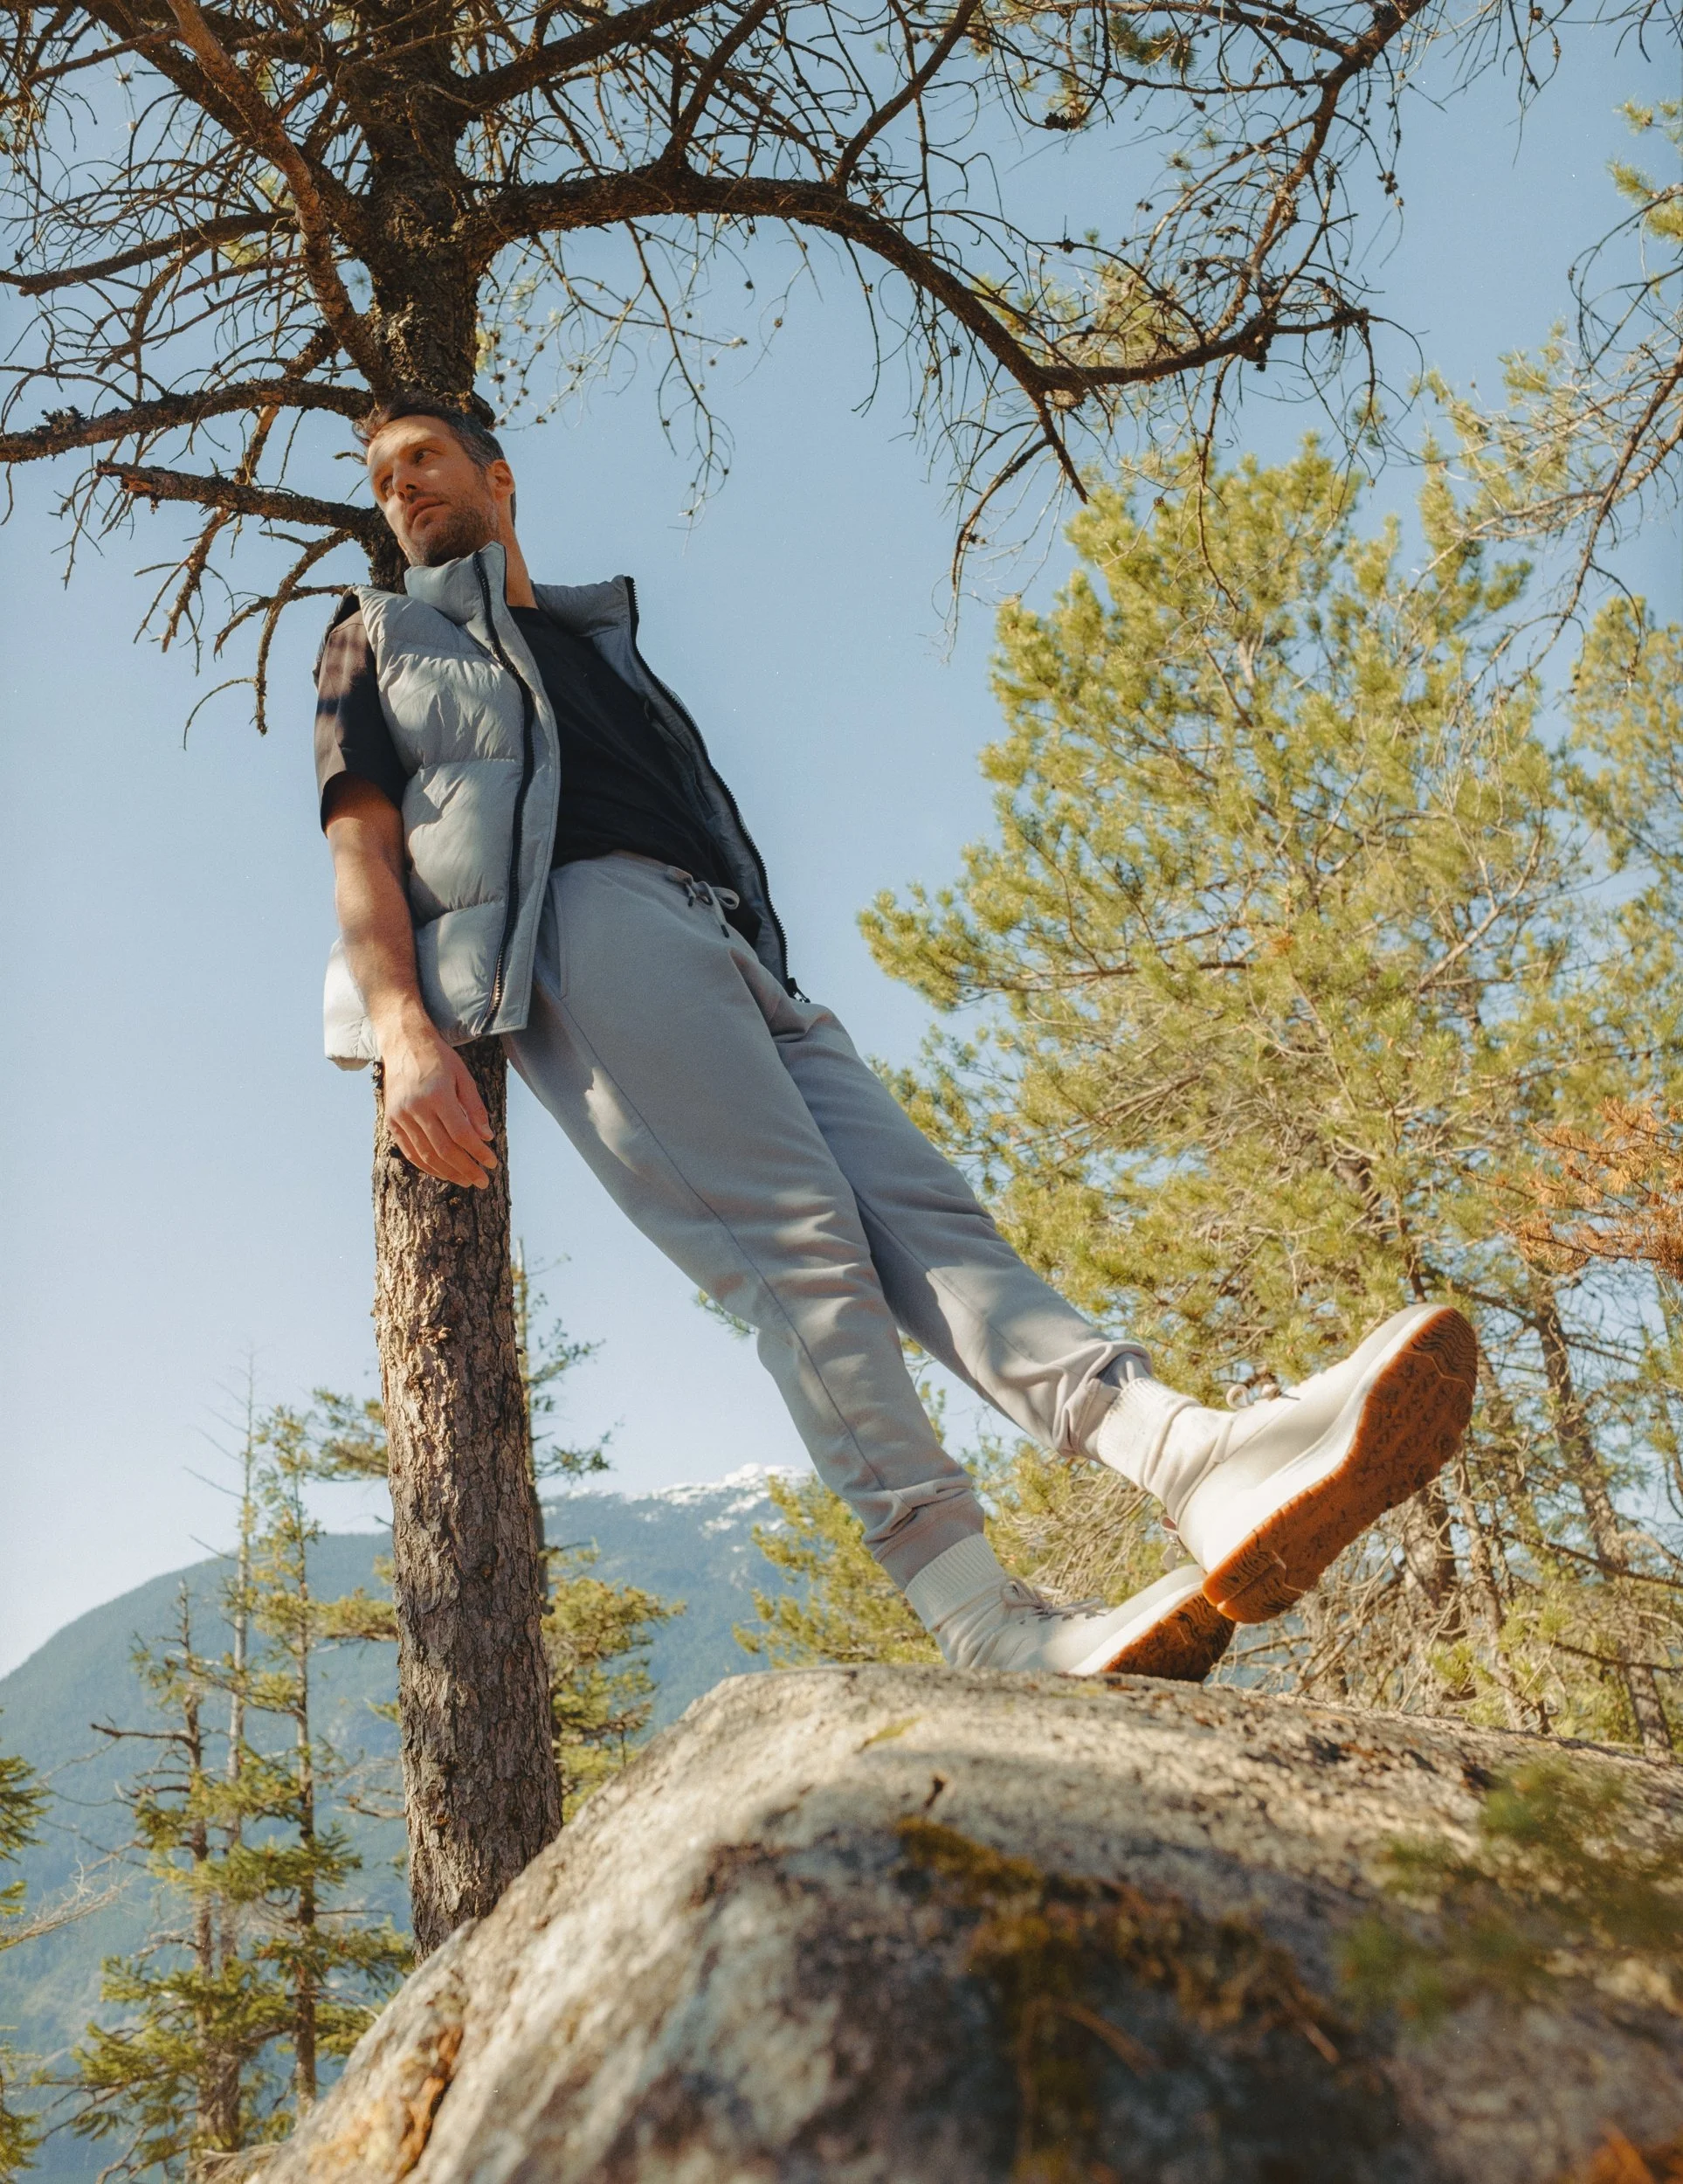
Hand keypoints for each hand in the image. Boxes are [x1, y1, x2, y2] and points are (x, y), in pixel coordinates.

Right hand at [380, 1022, 498, 1187]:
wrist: (403, 1042)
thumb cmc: (438, 1057)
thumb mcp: (463, 1076)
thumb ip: (475, 1107)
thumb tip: (486, 1137)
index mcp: (437, 1095)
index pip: (461, 1134)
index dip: (478, 1153)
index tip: (493, 1164)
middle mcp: (416, 1107)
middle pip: (444, 1149)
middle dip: (466, 1168)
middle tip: (483, 1181)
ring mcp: (400, 1116)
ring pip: (426, 1154)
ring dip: (447, 1172)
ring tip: (466, 1181)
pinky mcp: (391, 1120)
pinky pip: (409, 1151)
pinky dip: (426, 1165)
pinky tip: (442, 1172)